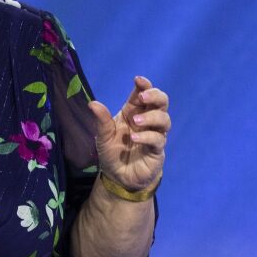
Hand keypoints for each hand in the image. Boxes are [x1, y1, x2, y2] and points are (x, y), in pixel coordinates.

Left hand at [88, 76, 169, 191]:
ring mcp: (154, 135)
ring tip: (136, 121)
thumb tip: (92, 103)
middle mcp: (147, 121)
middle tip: (143, 97)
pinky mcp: (157, 150)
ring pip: (164, 119)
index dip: (144, 85)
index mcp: (133, 112)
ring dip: (151, 117)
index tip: (138, 80)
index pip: (143, 94)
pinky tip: (134, 138)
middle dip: (155, 96)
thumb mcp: (103, 136)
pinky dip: (148, 137)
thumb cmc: (113, 153)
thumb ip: (101, 120)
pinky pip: (158, 140)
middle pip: (161, 102)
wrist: (118, 177)